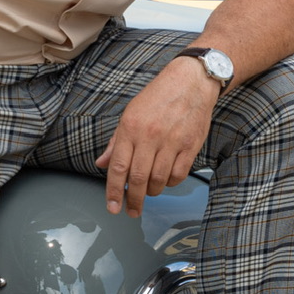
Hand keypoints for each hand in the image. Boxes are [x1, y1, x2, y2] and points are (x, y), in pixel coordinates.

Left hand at [98, 58, 217, 216]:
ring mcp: (172, 141)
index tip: (112, 207)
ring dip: (152, 192)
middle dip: (133, 200)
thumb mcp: (130, 114)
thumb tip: (102, 164)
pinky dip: (170, 183)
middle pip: (138, 178)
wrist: (191, 82)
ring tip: (148, 191)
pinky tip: (165, 180)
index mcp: (131, 128)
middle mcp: (150, 136)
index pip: (118, 167)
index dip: (113, 191)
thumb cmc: (158, 97)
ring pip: (158, 180)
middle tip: (132, 211)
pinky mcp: (190, 146)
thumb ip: (116, 142)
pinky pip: (178, 174)